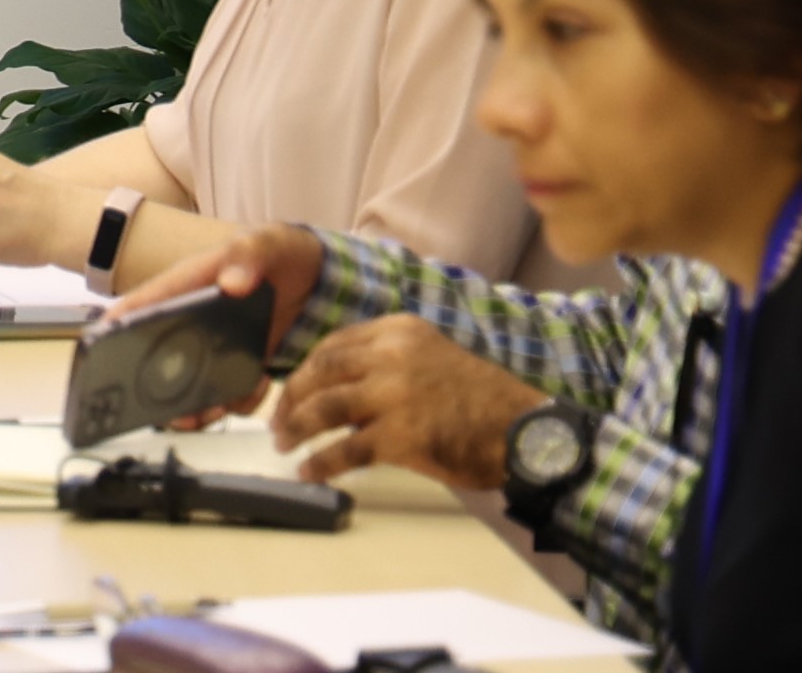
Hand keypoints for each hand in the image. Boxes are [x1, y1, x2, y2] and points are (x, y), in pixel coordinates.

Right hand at [100, 225, 326, 428]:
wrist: (317, 274)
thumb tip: (231, 284)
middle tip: (178, 412)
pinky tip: (260, 386)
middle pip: (154, 358)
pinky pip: (227, 393)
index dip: (114, 327)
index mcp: (186, 284)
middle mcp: (190, 318)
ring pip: (187, 385)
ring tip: (221, 407)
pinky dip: (240, 401)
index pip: (140, 304)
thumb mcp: (268, 243)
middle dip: (158, 392)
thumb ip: (249, 256)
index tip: (100, 352)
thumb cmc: (282, 251)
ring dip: (198, 407)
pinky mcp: (237, 362)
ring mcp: (213, 344)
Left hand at [269, 314, 546, 489]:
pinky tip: (309, 470)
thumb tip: (339, 384)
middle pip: (320, 372)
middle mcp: (391, 356)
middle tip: (277, 420)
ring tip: (284, 444)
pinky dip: (321, 462)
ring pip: (324, 408)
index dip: (305, 370)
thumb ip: (387, 360)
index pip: (333, 345)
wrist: (524, 430)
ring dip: (296, 428)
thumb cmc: (480, 400)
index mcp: (398, 331)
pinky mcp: (399, 436)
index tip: (290, 389)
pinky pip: (345, 450)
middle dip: (290, 397)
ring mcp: (393, 395)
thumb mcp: (430, 357)